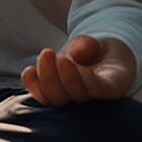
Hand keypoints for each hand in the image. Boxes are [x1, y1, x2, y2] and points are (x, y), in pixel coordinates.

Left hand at [22, 35, 136, 105]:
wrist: (96, 57)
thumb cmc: (101, 49)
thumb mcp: (101, 41)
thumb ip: (89, 45)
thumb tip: (76, 52)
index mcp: (112, 84)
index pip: (95, 88)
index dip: (76, 78)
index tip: (65, 59)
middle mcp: (94, 98)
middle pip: (72, 97)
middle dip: (54, 77)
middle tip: (48, 52)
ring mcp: (73, 99)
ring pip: (56, 99)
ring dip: (43, 79)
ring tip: (44, 54)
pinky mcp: (57, 95)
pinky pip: (43, 97)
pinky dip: (33, 86)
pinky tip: (28, 71)